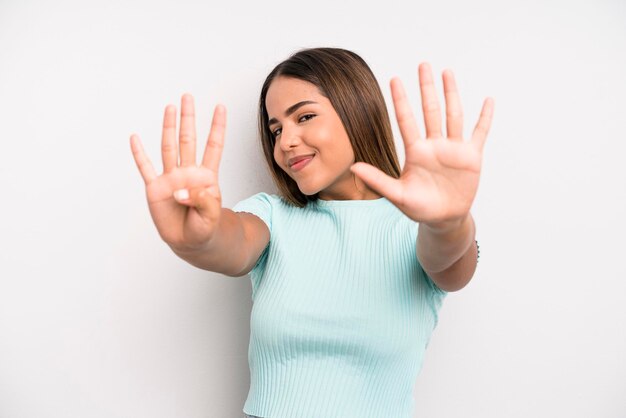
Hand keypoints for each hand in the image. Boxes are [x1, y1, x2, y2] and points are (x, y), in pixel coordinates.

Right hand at [130, 94, 226, 251]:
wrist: (191, 243)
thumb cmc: (205, 227)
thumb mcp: (211, 217)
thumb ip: (202, 202)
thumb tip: (182, 192)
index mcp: (206, 177)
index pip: (213, 147)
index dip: (217, 127)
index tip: (220, 107)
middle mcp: (188, 173)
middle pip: (188, 140)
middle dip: (188, 118)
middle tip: (188, 97)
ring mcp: (171, 179)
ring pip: (169, 147)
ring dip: (168, 127)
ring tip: (170, 108)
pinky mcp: (155, 189)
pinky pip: (145, 168)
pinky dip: (139, 154)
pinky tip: (135, 138)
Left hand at [350, 63, 493, 226]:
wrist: (443, 219)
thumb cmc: (419, 208)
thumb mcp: (398, 195)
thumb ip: (378, 180)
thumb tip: (353, 167)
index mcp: (416, 152)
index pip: (406, 120)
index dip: (400, 100)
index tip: (394, 79)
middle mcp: (434, 145)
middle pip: (430, 110)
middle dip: (426, 88)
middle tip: (423, 65)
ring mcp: (453, 149)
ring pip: (453, 115)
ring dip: (451, 94)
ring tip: (447, 72)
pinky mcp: (471, 156)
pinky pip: (479, 133)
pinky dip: (485, 118)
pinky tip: (488, 101)